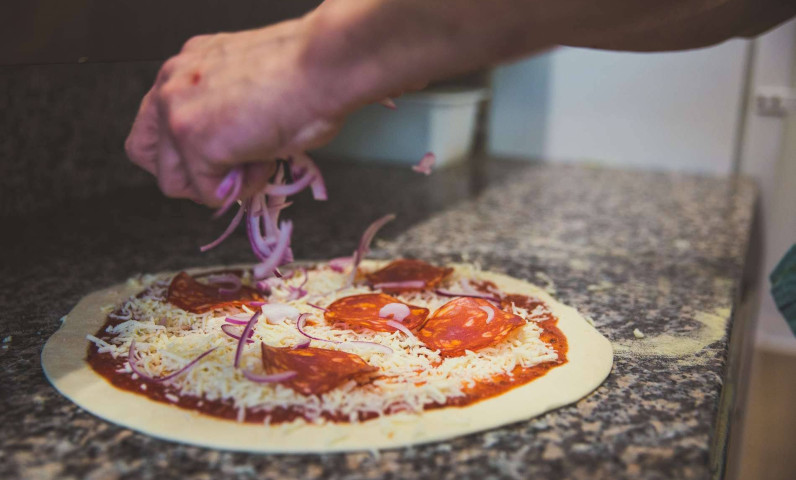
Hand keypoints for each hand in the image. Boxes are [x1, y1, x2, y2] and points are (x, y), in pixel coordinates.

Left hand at [125, 19, 346, 205]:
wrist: (325, 63)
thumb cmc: (308, 69)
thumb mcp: (250, 85)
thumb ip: (225, 111)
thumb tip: (236, 151)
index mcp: (187, 65)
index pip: (154, 120)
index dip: (182, 150)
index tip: (217, 156)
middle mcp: (172, 81)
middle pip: (145, 153)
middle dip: (187, 173)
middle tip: (228, 169)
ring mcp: (177, 112)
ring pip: (174, 182)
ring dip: (219, 184)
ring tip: (258, 160)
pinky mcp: (196, 141)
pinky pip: (210, 193)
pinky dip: (243, 188)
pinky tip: (267, 160)